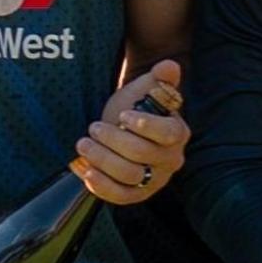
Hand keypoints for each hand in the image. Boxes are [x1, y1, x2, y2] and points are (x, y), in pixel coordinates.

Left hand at [72, 60, 188, 206]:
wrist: (120, 130)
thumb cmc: (133, 109)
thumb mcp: (144, 90)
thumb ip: (159, 79)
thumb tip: (169, 66)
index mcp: (178, 133)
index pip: (168, 133)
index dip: (145, 125)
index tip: (122, 115)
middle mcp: (171, 159)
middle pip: (142, 154)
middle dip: (113, 140)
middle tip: (93, 127)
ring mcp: (155, 180)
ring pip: (129, 175)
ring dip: (102, 159)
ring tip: (83, 144)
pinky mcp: (137, 195)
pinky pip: (121, 196)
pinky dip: (101, 186)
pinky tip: (84, 170)